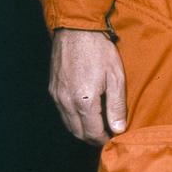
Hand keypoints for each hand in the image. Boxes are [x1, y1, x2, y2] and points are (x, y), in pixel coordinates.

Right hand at [50, 29, 127, 145]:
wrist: (76, 31)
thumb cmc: (100, 51)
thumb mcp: (116, 77)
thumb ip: (116, 105)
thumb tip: (118, 129)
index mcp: (84, 101)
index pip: (92, 133)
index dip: (104, 140)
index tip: (115, 140)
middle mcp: (66, 102)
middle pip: (78, 132)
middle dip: (93, 138)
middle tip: (107, 136)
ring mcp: (57, 96)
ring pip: (68, 124)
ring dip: (82, 130)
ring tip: (99, 127)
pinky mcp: (53, 90)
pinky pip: (62, 112)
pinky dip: (74, 119)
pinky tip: (85, 113)